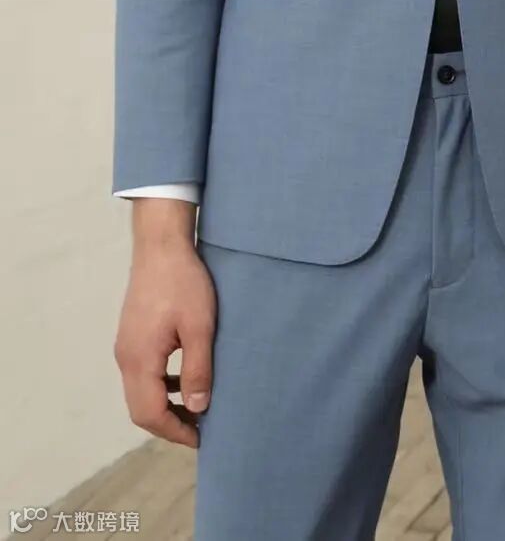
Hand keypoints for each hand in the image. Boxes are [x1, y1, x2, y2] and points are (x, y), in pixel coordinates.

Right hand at [114, 230, 216, 447]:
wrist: (161, 244)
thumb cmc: (183, 282)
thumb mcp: (199, 327)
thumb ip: (197, 369)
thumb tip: (197, 409)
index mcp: (139, 360)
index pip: (150, 414)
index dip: (175, 431)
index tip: (202, 437)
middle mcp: (125, 358)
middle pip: (140, 409)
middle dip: (168, 424)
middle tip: (199, 428)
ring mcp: (126, 346)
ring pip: (139, 392)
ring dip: (164, 406)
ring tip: (195, 408)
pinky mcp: (131, 336)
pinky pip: (142, 374)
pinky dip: (160, 386)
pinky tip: (183, 379)